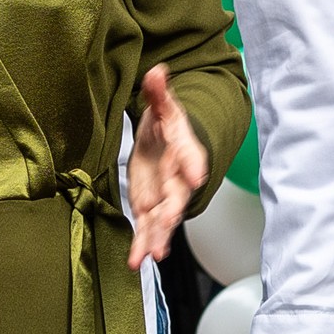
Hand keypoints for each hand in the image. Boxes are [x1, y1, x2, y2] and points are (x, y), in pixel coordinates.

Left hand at [121, 64, 209, 269]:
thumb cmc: (166, 123)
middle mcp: (177, 179)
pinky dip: (142, 244)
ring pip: (162, 219)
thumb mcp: (161, 104)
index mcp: (183, 150)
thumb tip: (157, 73)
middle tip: (169, 221)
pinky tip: (136, 261)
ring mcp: (163, 196)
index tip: (196, 176)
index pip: (191, 157)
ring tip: (152, 254)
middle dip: (173, 210)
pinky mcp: (149, 207)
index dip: (193, 165)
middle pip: (177, 196)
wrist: (164, 141)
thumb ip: (158, 92)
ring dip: (157, 236)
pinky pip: (146, 229)